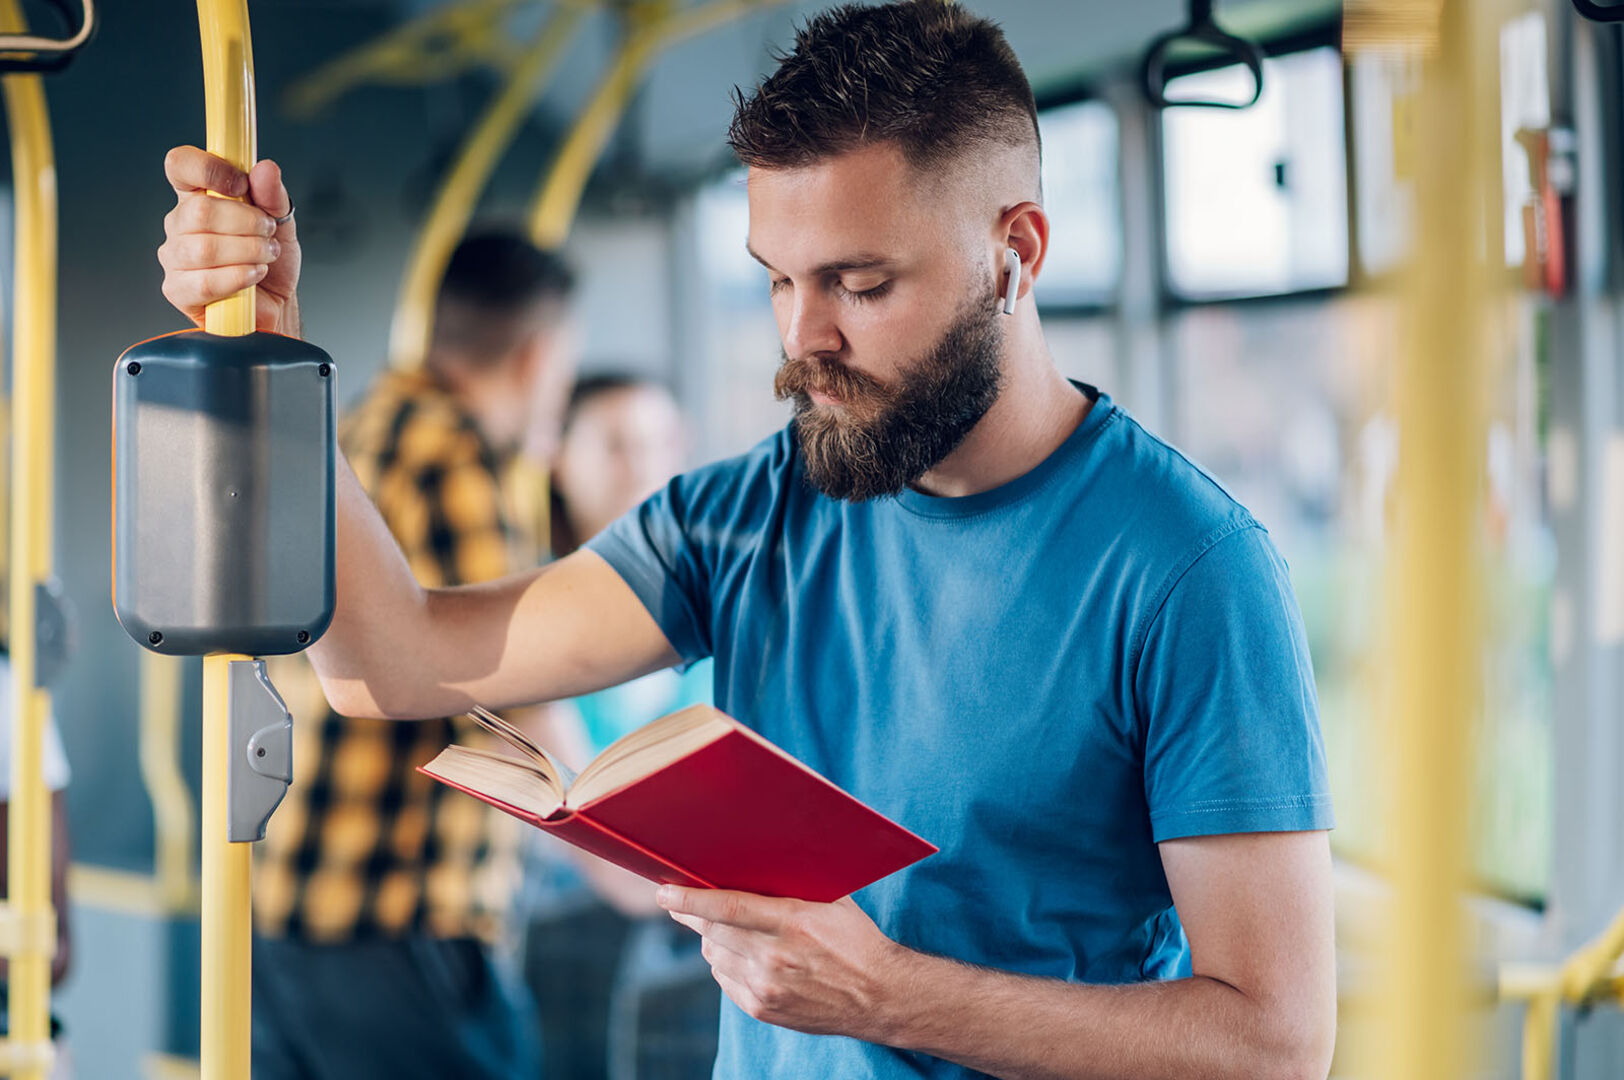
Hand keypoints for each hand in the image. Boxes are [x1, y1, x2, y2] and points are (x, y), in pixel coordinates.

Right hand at [158, 146, 301, 335]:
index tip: (241, 184)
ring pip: (204, 248)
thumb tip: (265, 168)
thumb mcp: (282, 222)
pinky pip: (205, 282)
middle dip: (246, 222)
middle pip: (199, 210)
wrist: (277, 302)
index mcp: (198, 196)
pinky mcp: (178, 290)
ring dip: (248, 251)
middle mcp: (180, 223)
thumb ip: (273, 195)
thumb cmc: (272, 260)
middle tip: (268, 232)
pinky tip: (254, 275)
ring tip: (267, 255)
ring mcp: (175, 257)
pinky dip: (238, 277)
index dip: (208, 168)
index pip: (180, 165)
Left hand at [658, 885, 908, 1041]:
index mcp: (793, 922)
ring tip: (722, 928)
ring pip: (713, 954)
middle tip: (678, 901)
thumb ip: (793, 885)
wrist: (879, 996)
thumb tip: (753, 862)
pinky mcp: (762, 1009)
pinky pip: (724, 979)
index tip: (663, 892)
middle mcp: (775, 957)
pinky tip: (739, 954)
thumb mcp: (832, 902)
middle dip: (692, 913)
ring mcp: (766, 987)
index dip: (690, 898)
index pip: (727, 907)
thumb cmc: (856, 940)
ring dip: (711, 938)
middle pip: (712, 930)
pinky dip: (724, 963)